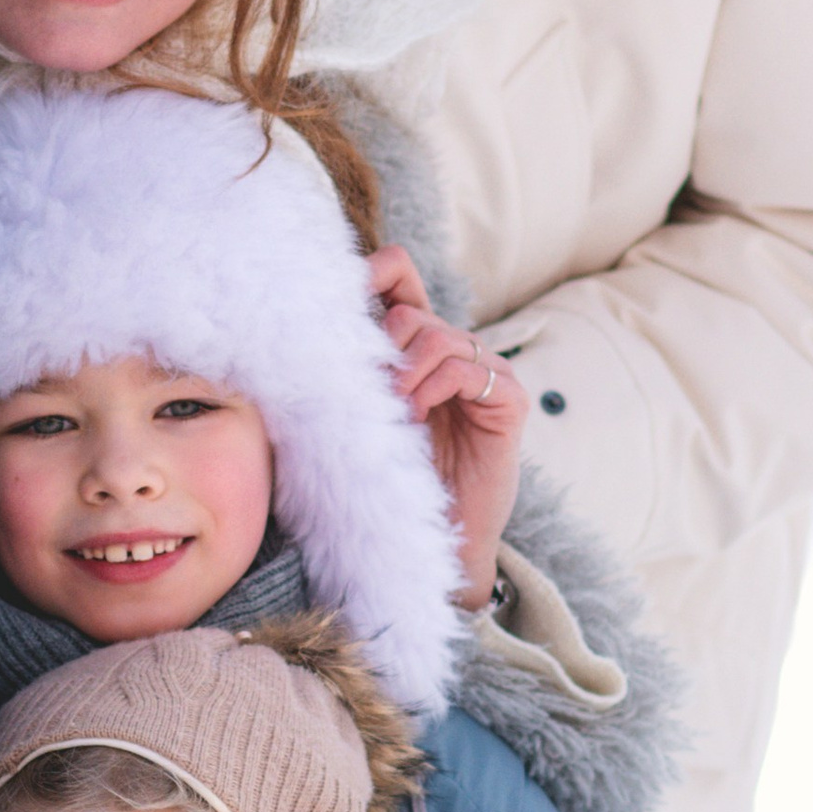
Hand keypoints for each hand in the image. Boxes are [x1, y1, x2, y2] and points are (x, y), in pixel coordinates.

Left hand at [365, 247, 527, 606]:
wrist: (440, 539)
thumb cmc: (395, 479)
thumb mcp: (363, 417)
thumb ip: (349, 374)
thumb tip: (302, 336)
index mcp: (418, 346)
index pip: (401, 279)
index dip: (375, 273)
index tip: (338, 296)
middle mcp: (456, 351)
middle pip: (411, 314)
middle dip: (381, 349)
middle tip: (369, 394)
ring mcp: (488, 372)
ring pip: (438, 336)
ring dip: (404, 374)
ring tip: (394, 414)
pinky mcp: (510, 399)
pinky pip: (467, 369)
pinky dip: (433, 389)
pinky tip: (416, 419)